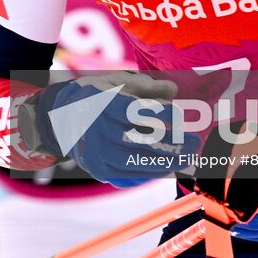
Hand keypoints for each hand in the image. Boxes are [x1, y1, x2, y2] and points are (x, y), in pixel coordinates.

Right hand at [31, 72, 189, 187]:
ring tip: (186, 157)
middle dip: (172, 143)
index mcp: (100, 103)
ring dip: (166, 162)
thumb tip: (173, 90)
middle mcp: (95, 129)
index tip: (181, 115)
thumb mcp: (117, 82)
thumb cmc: (99, 96)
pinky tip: (168, 166)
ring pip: (136, 161)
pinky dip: (151, 172)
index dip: (161, 114)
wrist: (63, 118)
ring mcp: (95, 153)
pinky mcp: (99, 170)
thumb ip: (146, 86)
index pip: (135, 111)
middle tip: (194, 142)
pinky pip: (129, 175)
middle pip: (139, 139)